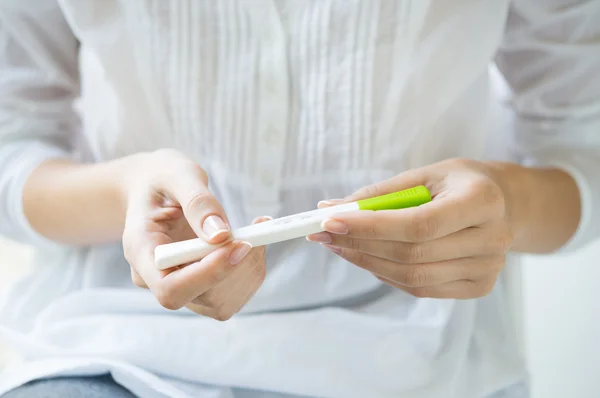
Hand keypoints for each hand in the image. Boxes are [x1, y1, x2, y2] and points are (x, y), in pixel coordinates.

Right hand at [120, 149, 266, 319]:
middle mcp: (156, 278)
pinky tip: (254, 239)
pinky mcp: (201, 286)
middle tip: (254, 230)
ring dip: (249, 269)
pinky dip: (252, 268)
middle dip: (238, 268)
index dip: (209, 274)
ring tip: (254, 230)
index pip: (170, 288)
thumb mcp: (177, 175)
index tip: (240, 244)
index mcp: (141, 251)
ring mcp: (179, 285)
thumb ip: (198, 203)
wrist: (156, 187)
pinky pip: (233, 292)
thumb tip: (221, 235)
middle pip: (202, 299)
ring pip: (222, 302)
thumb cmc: (162, 178)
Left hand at [307, 158, 514, 298]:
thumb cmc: (458, 184)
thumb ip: (380, 194)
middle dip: (359, 245)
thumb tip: (331, 208)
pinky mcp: (480, 286)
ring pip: (413, 277)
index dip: (371, 227)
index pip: (419, 224)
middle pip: (412, 255)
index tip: (330, 221)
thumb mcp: (424, 175)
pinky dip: (388, 274)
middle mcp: (492, 239)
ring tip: (339, 245)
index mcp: (482, 200)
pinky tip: (369, 258)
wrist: (503, 203)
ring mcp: (488, 268)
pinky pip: (421, 288)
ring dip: (367, 262)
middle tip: (323, 234)